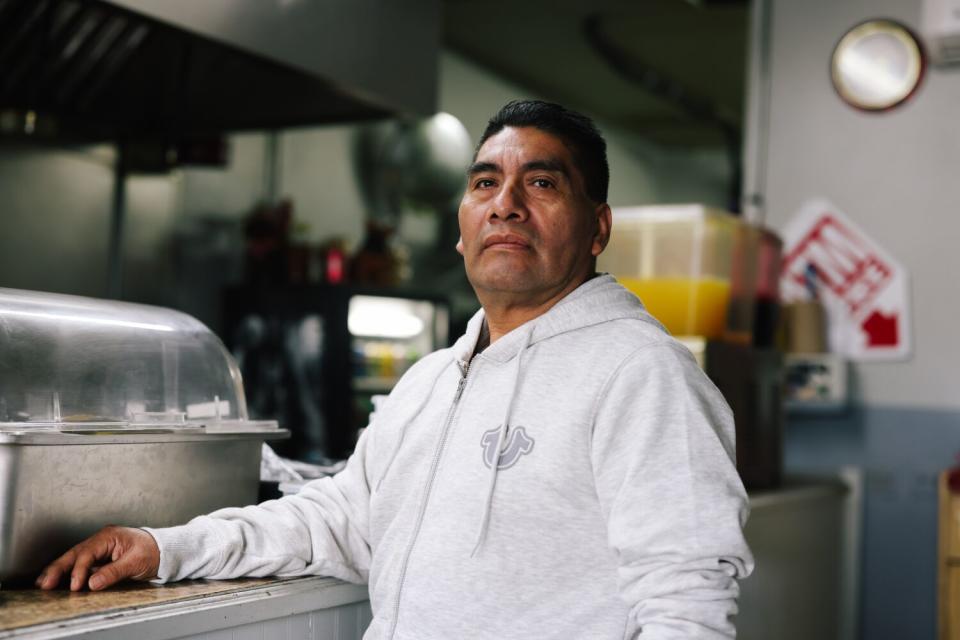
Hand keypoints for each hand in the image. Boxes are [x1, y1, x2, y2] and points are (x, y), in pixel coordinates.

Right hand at [36, 526, 160, 590]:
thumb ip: (114, 572)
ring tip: (44, 582)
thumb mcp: (136, 562)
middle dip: (58, 568)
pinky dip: (68, 571)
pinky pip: (81, 563)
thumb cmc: (153, 551)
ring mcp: (99, 548)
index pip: (88, 553)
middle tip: (45, 583)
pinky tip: (57, 579)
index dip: (79, 570)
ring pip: (74, 558)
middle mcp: (101, 540)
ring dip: (58, 570)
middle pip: (75, 553)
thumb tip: (92, 583)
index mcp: (109, 536)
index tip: (76, 586)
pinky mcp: (100, 557)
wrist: (164, 550)